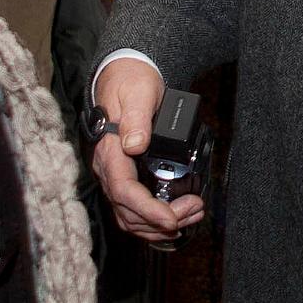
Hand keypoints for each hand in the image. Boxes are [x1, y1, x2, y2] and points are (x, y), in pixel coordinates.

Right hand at [90, 58, 203, 244]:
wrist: (124, 77)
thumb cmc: (130, 83)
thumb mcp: (137, 93)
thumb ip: (136, 118)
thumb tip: (134, 145)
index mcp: (109, 151)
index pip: (123, 191)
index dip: (147, 210)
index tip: (171, 220)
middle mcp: (108, 169)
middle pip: (128, 211)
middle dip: (161, 221)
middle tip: (194, 210)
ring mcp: (115, 176)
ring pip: (130, 216)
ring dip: (159, 225)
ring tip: (192, 215)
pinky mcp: (125, 178)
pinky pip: (134, 209)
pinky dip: (154, 220)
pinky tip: (177, 217)